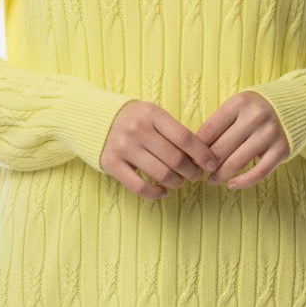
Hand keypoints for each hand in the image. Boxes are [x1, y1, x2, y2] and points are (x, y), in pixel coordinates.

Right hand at [100, 100, 219, 199]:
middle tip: (196, 175)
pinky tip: (163, 191)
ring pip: (161, 174)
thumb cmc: (133, 118)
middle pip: (175, 159)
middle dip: (192, 172)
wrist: (93, 118)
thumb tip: (202, 156)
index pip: (185, 137)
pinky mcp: (111, 164)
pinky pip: (140, 187)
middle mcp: (137, 129)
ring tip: (179, 181)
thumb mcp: (153, 114)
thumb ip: (174, 131)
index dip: (202, 154)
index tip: (212, 164)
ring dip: (176, 182)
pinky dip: (156, 193)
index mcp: (151, 113)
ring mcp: (123, 147)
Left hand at [196, 91, 289, 188]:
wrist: (298, 104)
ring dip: (220, 176)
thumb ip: (221, 122)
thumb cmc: (259, 108)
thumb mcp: (239, 105)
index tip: (189, 158)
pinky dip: (243, 182)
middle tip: (197, 173)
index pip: (209, 130)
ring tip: (211, 180)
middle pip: (221, 148)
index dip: (196, 148)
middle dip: (205, 165)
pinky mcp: (282, 149)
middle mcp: (254, 117)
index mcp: (239, 103)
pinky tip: (232, 186)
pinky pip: (259, 172)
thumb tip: (195, 149)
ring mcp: (269, 134)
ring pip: (237, 162)